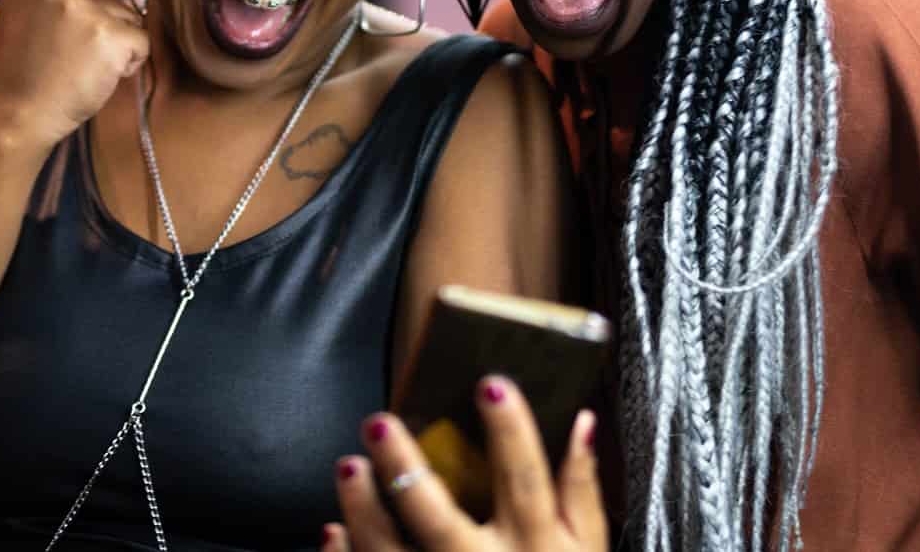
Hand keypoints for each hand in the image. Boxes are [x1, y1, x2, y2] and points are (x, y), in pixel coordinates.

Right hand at [0, 0, 147, 149]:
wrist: (16, 117)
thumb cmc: (26, 77)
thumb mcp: (28, 21)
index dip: (79, 18)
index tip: (54, 43)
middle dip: (100, 30)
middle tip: (70, 60)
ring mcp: (83, 7)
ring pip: (128, 17)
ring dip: (116, 45)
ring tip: (82, 68)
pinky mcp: (109, 33)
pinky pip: (142, 41)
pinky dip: (129, 63)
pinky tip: (99, 77)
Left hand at [325, 377, 605, 551]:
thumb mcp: (588, 548)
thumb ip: (582, 488)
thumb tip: (581, 420)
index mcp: (534, 544)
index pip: (524, 479)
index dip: (510, 432)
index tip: (491, 383)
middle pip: (438, 517)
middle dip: (405, 468)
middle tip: (378, 421)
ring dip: (363, 511)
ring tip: (348, 465)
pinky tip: (332, 531)